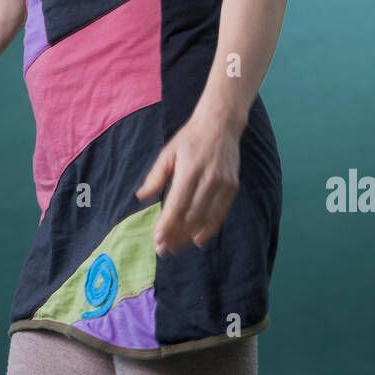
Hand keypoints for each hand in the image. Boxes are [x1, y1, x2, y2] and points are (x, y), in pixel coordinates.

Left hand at [136, 114, 240, 256]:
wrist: (220, 124)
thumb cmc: (190, 139)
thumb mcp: (168, 153)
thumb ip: (156, 176)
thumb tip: (142, 196)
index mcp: (190, 170)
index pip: (177, 205)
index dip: (167, 225)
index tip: (157, 240)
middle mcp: (208, 179)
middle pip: (191, 216)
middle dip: (176, 236)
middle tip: (163, 250)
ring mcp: (223, 184)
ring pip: (205, 218)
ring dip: (189, 236)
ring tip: (176, 248)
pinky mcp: (232, 187)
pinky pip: (220, 214)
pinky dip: (209, 229)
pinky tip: (198, 240)